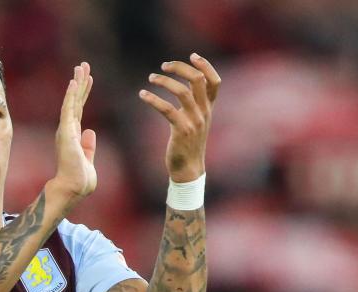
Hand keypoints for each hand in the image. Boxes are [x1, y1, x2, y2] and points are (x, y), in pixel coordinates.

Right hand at [49, 62, 96, 208]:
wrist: (74, 187)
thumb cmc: (81, 179)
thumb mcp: (88, 160)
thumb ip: (88, 146)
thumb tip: (90, 132)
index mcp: (74, 135)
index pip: (79, 109)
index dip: (83, 93)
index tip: (87, 79)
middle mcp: (68, 129)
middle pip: (75, 101)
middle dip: (79, 83)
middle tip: (83, 65)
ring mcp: (66, 130)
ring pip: (71, 101)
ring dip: (76, 84)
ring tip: (80, 67)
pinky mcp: (66, 132)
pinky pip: (68, 110)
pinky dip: (70, 96)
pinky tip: (73, 82)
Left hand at [139, 53, 220, 182]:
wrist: (188, 169)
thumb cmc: (188, 144)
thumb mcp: (196, 121)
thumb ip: (194, 104)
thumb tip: (183, 85)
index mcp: (208, 108)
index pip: (214, 81)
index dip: (206, 65)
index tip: (192, 55)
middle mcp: (204, 112)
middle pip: (197, 80)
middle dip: (180, 68)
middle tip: (164, 65)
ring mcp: (194, 121)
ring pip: (182, 91)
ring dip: (164, 81)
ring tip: (151, 78)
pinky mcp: (181, 130)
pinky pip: (167, 108)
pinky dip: (153, 99)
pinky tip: (142, 95)